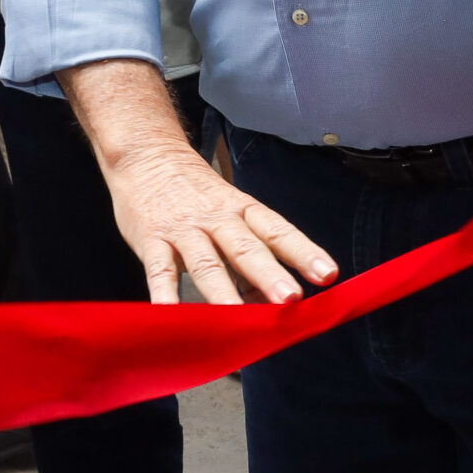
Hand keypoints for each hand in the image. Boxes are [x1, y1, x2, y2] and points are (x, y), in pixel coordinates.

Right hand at [104, 138, 338, 304]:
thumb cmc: (195, 194)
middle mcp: (216, 218)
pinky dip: (164, 293)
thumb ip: (247, 259)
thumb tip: (267, 304)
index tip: (327, 275)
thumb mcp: (228, 213)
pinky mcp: (151, 238)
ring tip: (237, 318)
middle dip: (268, 274)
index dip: (303, 252)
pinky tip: (171, 315)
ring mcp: (182, 229)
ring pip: (205, 262)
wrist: (145, 155)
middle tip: (290, 299)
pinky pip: (159, 269)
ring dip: (222, 290)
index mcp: (241, 210)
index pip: (277, 231)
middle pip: (245, 247)